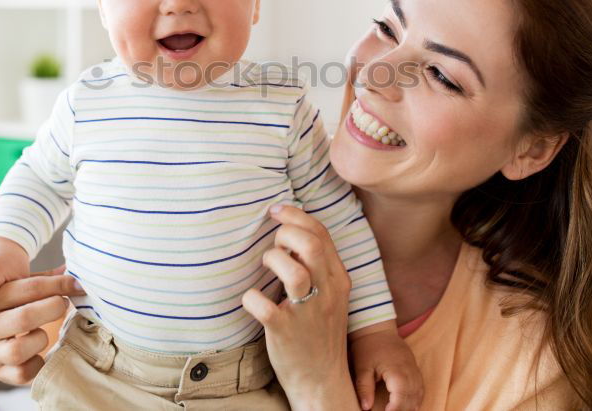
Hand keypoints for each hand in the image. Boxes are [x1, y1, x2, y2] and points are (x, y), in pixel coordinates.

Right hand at [0, 266, 82, 384]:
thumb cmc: (1, 310)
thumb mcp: (12, 290)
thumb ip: (41, 281)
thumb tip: (69, 270)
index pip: (30, 288)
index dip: (58, 285)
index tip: (77, 285)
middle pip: (24, 318)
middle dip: (52, 310)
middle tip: (62, 305)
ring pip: (19, 349)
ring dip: (40, 339)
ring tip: (41, 333)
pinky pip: (22, 373)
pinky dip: (37, 363)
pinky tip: (37, 353)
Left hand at [242, 205, 359, 409]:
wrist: (322, 381)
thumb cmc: (318, 332)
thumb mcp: (330, 296)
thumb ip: (318, 266)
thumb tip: (290, 233)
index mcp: (339, 280)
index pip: (322, 234)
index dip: (296, 215)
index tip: (275, 210)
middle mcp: (327, 293)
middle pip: (310, 245)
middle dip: (285, 234)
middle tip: (274, 243)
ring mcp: (307, 313)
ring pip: (292, 271)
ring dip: (272, 259)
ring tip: (266, 269)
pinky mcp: (285, 332)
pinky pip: (263, 305)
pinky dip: (252, 297)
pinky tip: (254, 300)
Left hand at [349, 326, 422, 410]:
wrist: (377, 328)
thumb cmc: (368, 347)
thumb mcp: (362, 367)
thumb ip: (364, 387)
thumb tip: (365, 407)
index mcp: (397, 373)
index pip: (400, 399)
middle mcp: (409, 372)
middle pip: (411, 399)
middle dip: (402, 410)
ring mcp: (414, 370)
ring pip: (418, 394)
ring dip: (410, 406)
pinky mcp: (414, 368)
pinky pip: (420, 387)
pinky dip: (416, 399)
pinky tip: (409, 406)